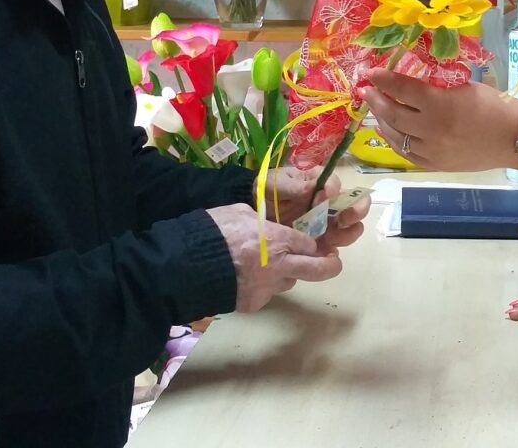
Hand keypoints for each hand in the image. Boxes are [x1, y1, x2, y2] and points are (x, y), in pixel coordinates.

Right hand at [206, 203, 342, 312]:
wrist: (185, 266)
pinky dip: (262, 286)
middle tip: (332, 262)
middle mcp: (279, 266)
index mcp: (277, 240)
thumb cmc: (211, 232)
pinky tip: (245, 278)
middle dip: (330, 266)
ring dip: (285, 274)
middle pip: (318, 270)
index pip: (310, 245)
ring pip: (289, 282)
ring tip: (267, 266)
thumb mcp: (239, 212)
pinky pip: (266, 294)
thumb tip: (265, 223)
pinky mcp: (253, 304)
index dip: (314, 244)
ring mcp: (267, 288)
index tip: (315, 244)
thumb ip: (261, 220)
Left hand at [264, 166, 369, 254]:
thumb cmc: (269, 189)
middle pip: (356, 206)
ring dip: (346, 234)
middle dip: (355, 213)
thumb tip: (321, 191)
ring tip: (331, 238)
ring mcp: (327, 222)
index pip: (337, 184)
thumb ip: (298, 187)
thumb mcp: (279, 184)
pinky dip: (333, 250)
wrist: (255, 208)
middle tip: (343, 220)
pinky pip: (334, 246)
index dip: (334, 191)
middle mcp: (330, 202)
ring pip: (350, 228)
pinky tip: (325, 253)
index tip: (321, 198)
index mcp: (321, 183)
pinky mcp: (320, 239)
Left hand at [362, 69, 517, 172]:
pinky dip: (393, 139)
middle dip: (375, 99)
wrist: (514, 138)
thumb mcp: (463, 86)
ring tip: (374, 108)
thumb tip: (408, 79)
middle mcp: (430, 128)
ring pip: (394, 134)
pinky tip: (387, 130)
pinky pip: (405, 152)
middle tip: (366, 90)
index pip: (401, 88)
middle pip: (392, 113)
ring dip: (381, 119)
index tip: (371, 72)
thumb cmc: (493, 106)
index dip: (383, 79)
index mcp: (439, 104)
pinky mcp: (434, 164)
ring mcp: (430, 150)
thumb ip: (435, 85)